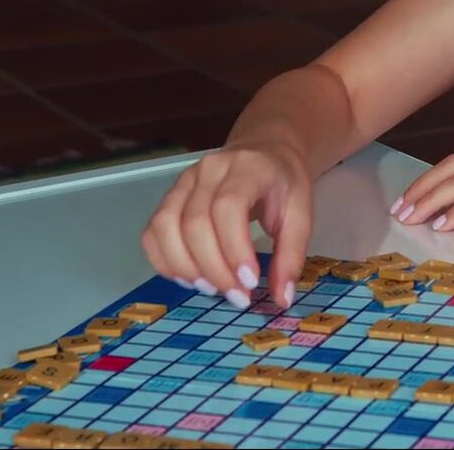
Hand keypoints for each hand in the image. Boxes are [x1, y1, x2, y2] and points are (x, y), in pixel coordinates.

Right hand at [140, 143, 314, 310]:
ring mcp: (183, 182)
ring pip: (165, 227)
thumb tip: (282, 298)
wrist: (264, 153)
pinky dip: (164, 262)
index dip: (234, 249)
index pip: (228, 207)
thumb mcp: (301, 215)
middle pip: (194, 222)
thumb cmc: (282, 185)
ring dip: (185, 268)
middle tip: (236, 296)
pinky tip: (190, 278)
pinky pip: (152, 232)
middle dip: (213, 269)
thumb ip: (291, 256)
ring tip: (212, 289)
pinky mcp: (168, 197)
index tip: (249, 282)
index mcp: (247, 168)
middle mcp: (208, 170)